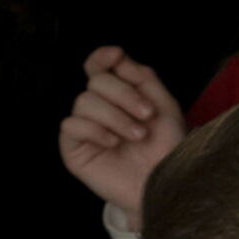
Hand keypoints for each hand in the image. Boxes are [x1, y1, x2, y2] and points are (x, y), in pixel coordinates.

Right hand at [59, 46, 186, 229]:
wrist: (165, 183)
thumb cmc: (167, 149)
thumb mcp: (165, 107)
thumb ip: (144, 78)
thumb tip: (118, 56)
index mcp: (120, 96)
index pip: (100, 67)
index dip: (102, 57)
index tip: (116, 55)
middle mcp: (100, 109)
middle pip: (96, 81)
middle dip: (124, 94)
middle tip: (147, 115)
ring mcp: (85, 128)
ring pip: (84, 101)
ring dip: (116, 116)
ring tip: (137, 135)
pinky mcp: (74, 149)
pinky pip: (71, 125)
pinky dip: (95, 130)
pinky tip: (113, 143)